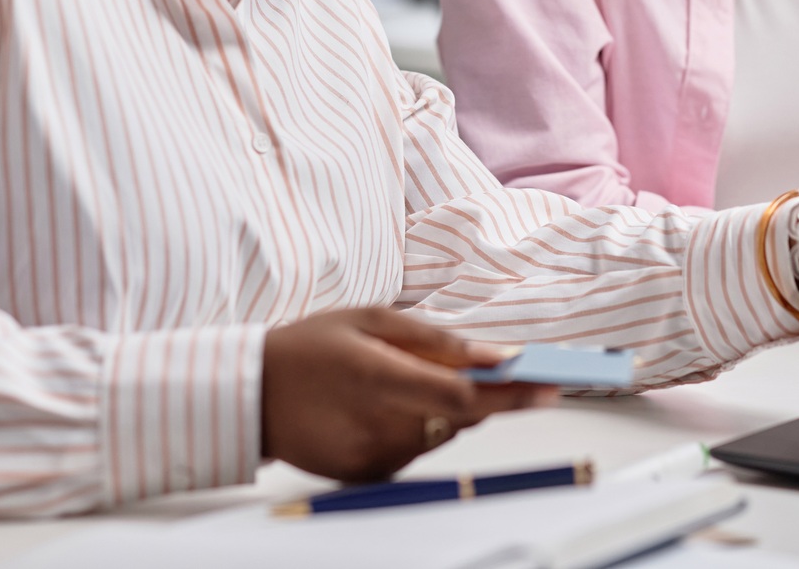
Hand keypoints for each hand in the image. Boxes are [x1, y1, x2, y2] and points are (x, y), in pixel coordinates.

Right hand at [261, 307, 554, 482]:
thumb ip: (434, 339)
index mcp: (377, 379)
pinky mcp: (366, 477)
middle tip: (514, 376)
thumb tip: (494, 356)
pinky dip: (418, 426)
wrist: (248, 394)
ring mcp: (371, 459)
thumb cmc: (311, 345)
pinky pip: (415, 451)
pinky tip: (388, 405)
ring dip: (448, 409)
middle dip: (488, 397)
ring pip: (441, 435)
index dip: (510, 395)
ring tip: (412, 380)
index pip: (461, 396)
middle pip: (459, 419)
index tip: (549, 386)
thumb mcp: (368, 320)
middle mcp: (377, 427)